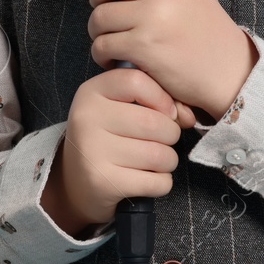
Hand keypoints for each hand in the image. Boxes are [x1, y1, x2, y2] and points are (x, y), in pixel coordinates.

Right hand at [48, 67, 189, 229]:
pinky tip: (148, 179)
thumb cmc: (109, 137)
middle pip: (153, 122)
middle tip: (162, 141)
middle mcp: (87, 118)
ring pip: (159, 155)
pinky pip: (156, 181)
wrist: (76, 182)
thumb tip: (187, 116)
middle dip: (171, 135)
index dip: (162, 97)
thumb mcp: (120, 107)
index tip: (166, 112)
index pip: (136, 81)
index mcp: (91, 92)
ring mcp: (92, 151)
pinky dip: (162, 182)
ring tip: (156, 161)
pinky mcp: (102, 182)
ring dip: (168, 161)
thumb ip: (154, 100)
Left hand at [87, 0, 258, 119]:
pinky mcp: (144, 45)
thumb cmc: (203, 29)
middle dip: (97, 1)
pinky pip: (102, 44)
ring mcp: (153, 15)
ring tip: (113, 39)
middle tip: (108, 14)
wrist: (226, 70)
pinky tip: (115, 57)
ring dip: (98, 31)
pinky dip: (102, 54)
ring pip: (99, 16)